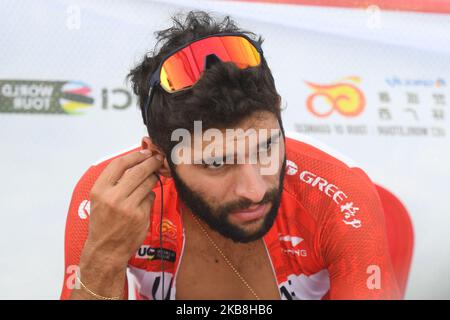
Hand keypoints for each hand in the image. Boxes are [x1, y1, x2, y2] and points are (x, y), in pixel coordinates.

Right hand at [81, 149, 162, 269]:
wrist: (106, 249)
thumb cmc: (103, 223)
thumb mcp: (99, 199)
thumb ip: (114, 181)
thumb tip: (135, 161)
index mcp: (100, 190)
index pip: (119, 163)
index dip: (135, 155)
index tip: (144, 152)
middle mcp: (113, 197)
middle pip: (138, 171)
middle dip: (151, 162)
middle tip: (158, 159)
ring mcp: (128, 207)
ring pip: (148, 183)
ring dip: (152, 179)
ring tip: (151, 179)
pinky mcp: (141, 216)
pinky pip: (151, 197)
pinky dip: (150, 196)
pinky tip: (144, 201)